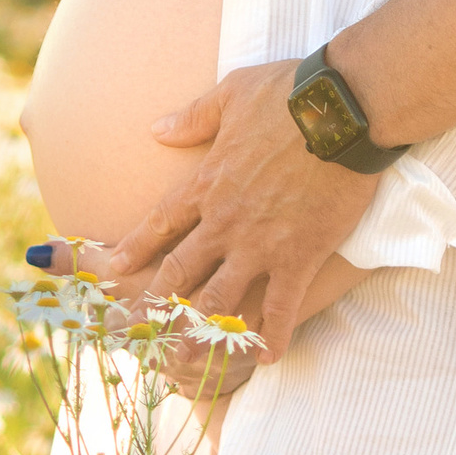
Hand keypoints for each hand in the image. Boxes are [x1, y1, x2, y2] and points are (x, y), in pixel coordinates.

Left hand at [91, 59, 375, 350]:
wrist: (341, 112)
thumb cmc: (289, 95)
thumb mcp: (232, 94)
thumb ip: (192, 118)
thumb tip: (155, 129)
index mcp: (206, 183)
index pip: (160, 223)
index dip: (136, 248)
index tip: (114, 270)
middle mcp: (224, 221)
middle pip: (179, 271)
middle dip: (154, 304)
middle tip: (136, 332)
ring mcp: (259, 243)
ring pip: (219, 298)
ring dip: (201, 331)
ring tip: (186, 360)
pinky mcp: (298, 257)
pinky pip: (280, 307)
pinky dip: (272, 335)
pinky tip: (267, 358)